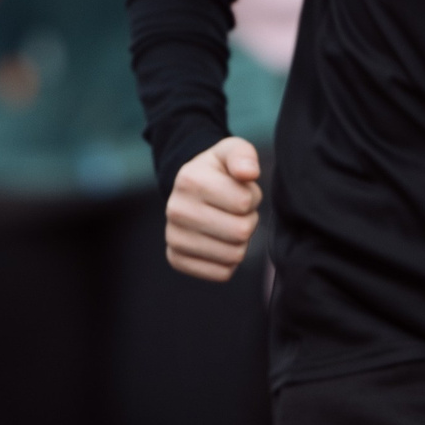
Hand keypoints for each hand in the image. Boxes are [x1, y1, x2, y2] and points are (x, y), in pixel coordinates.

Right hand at [166, 137, 262, 281]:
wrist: (191, 189)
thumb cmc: (219, 170)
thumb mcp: (232, 150)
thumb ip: (244, 155)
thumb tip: (248, 173)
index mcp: (189, 179)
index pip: (244, 203)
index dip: (251, 197)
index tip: (241, 190)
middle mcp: (175, 210)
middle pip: (241, 232)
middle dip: (248, 220)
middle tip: (238, 211)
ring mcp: (173, 237)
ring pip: (234, 255)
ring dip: (241, 241)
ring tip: (229, 223)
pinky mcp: (176, 259)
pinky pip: (222, 273)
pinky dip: (229, 261)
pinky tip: (221, 242)